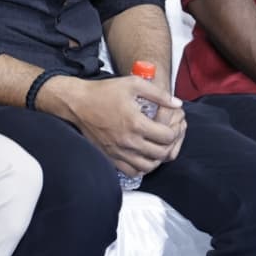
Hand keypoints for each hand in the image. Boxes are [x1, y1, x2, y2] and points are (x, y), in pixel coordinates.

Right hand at [66, 77, 183, 177]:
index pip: (167, 136)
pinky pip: (132, 171)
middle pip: (161, 153)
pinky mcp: (110, 157)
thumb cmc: (104, 92)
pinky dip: (141, 167)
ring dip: (157, 158)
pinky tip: (142, 155)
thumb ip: (159, 94)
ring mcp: (119, 151)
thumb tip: (177, 104)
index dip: (175, 131)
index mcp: (136, 123)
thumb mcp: (134, 84)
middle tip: (168, 135)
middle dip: (170, 144)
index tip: (173, 124)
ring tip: (157, 146)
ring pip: (148, 166)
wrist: (77, 103)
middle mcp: (128, 141)